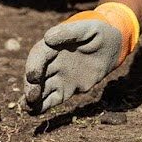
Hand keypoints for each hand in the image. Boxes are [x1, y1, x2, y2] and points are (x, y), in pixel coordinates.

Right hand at [24, 2, 139, 113]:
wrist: (113, 46)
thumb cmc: (100, 33)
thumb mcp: (89, 29)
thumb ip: (70, 32)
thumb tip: (47, 38)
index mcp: (54, 45)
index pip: (39, 55)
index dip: (34, 65)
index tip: (33, 76)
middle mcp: (53, 62)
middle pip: (37, 74)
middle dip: (31, 85)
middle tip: (31, 95)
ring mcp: (59, 76)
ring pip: (42, 88)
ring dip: (33, 98)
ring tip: (28, 107)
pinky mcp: (67, 89)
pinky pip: (53, 98)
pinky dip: (43, 106)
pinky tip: (34, 112)